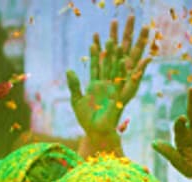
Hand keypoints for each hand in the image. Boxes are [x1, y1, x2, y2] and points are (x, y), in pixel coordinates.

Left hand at [66, 16, 151, 140]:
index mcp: (96, 86)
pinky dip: (122, 73)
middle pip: (107, 66)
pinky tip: (122, 62)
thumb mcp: (76, 100)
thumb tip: (69, 70)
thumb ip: (74, 85)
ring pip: (115, 71)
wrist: (95, 133)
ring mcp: (112, 91)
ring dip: (116, 58)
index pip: (95, 67)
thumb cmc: (86, 119)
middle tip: (108, 38)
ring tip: (115, 45)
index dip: (94, 56)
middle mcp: (106, 86)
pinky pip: (121, 83)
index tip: (92, 43)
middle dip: (107, 53)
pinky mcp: (117, 97)